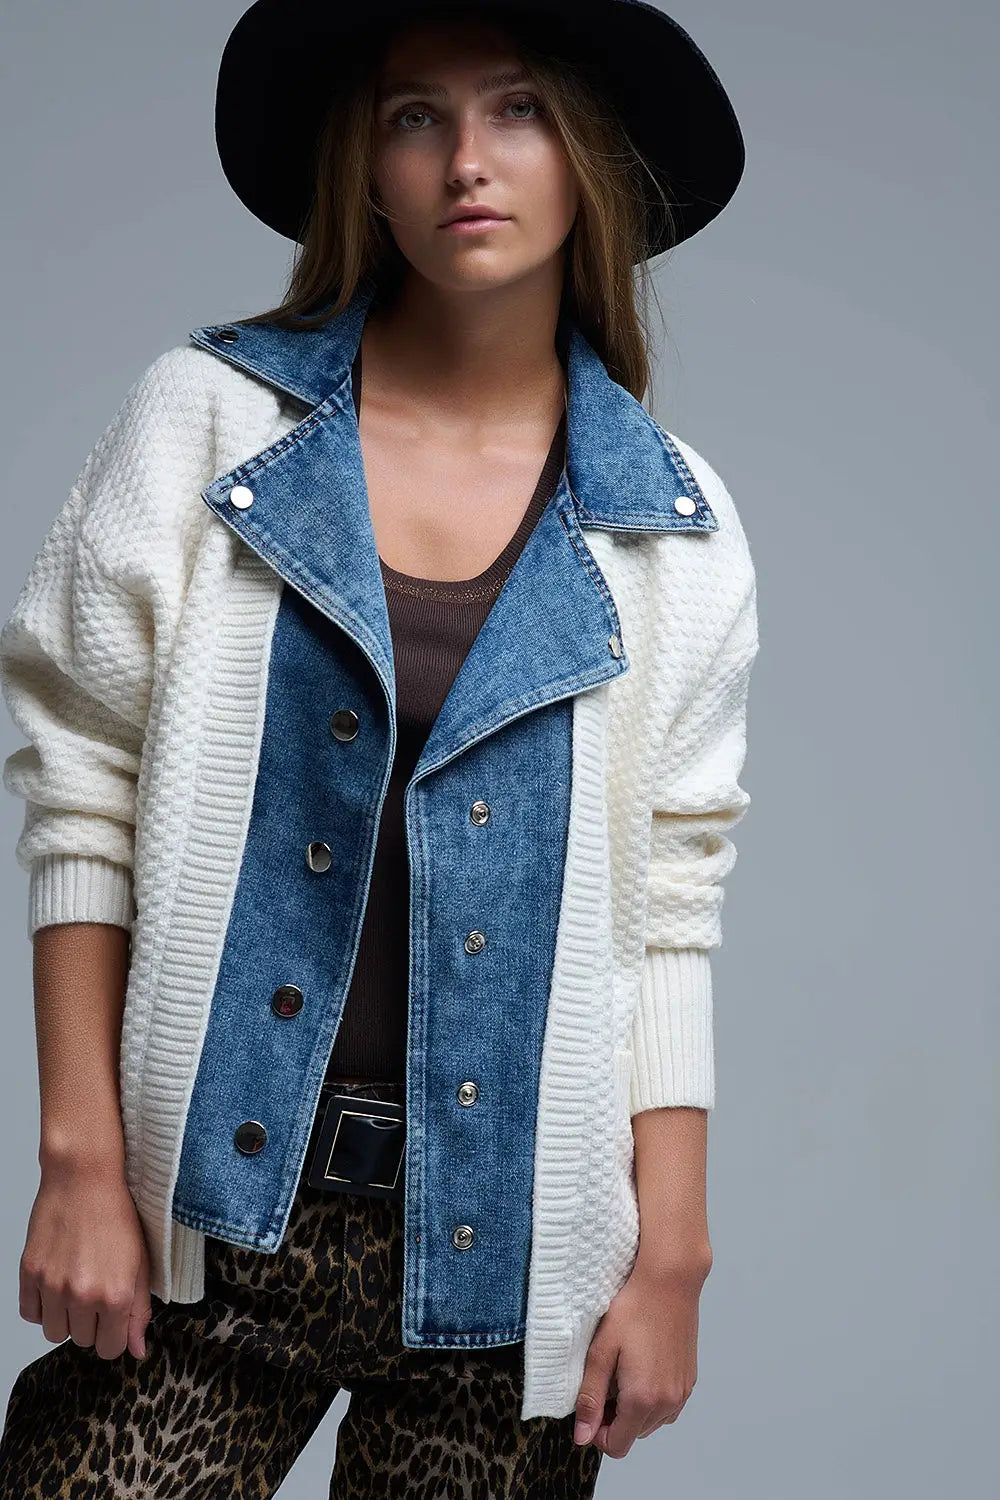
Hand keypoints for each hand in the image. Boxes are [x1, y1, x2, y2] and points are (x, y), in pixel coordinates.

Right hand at [19, 1160, 152, 1361]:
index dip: (114, 1334)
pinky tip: (57, 1282)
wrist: (84, 1178)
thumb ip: (139, 1311)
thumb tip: (138, 1350)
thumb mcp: (141, 1263)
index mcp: (115, 1295)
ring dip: (66, 1316)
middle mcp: (82, 1295)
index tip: (113, 1316)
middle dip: (92, 1322)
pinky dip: (42, 1305)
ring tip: (77, 1285)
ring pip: (54, 1333)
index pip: (110, 1349)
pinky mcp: (29, 1274)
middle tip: (97, 1288)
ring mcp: (52, 1286)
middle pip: (82, 1341)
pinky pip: (30, 1314)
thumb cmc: (116, 1214)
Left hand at [573, 1251, 710, 1458]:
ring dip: (633, 1409)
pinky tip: (642, 1367)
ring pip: (651, 1423)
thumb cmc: (633, 1309)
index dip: (597, 1432)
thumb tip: (582, 1437)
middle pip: (633, 1435)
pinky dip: (652, 1398)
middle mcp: (667, 1403)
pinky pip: (667, 1407)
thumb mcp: (601, 1351)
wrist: (669, 1282)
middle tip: (605, 1380)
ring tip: (623, 1371)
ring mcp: (682, 1393)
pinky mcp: (689, 1381)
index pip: (617, 1446)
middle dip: (614, 1418)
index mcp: (643, 1399)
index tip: (590, 1405)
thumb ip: (590, 1398)